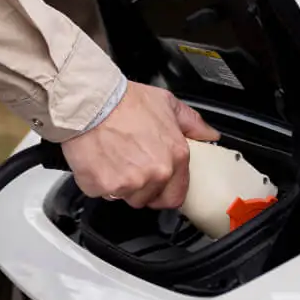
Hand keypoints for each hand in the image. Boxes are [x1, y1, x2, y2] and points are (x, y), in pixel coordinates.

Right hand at [61, 82, 219, 209]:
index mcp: (175, 156)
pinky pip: (100, 193)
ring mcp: (130, 183)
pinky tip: (97, 160)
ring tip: (112, 158)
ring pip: (125, 197)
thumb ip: (192, 123)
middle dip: (140, 187)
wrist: (90, 102)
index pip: (176, 195)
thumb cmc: (124, 101)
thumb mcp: (167, 103)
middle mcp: (156, 173)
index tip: (155, 182)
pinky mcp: (104, 186)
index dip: (164, 190)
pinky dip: (97, 181)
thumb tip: (209, 135)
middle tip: (128, 163)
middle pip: (148, 198)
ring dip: (119, 185)